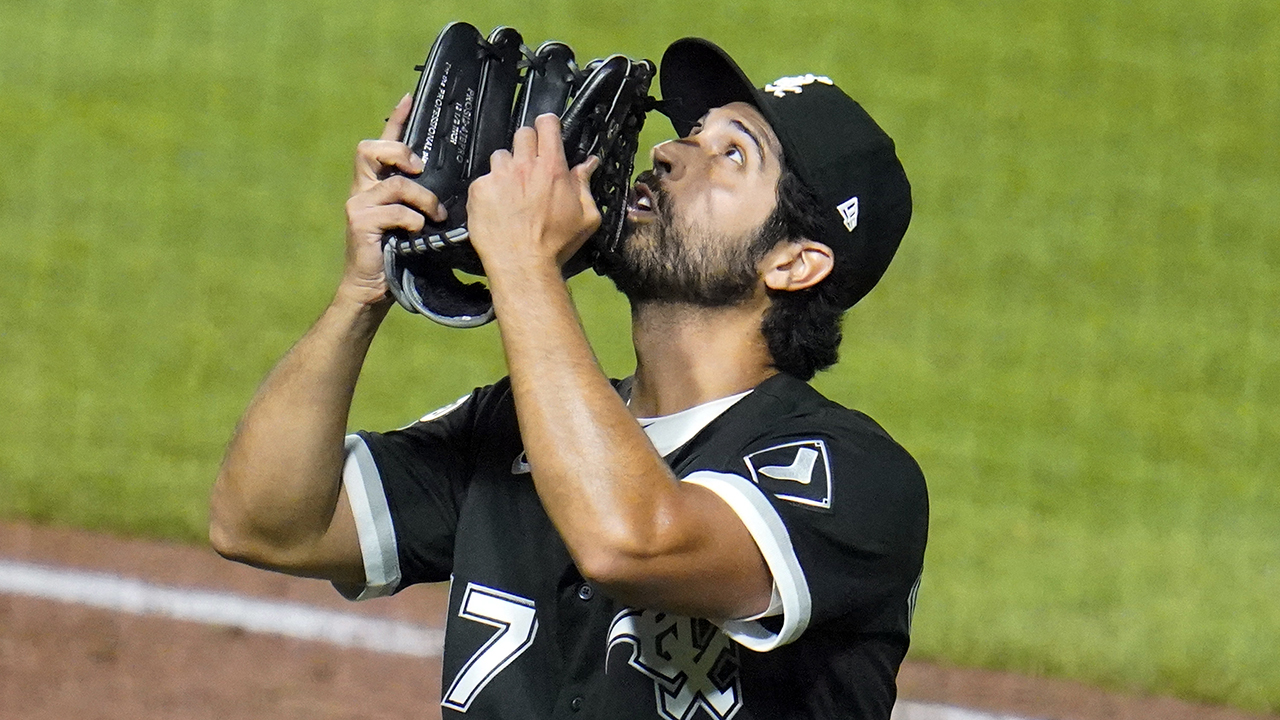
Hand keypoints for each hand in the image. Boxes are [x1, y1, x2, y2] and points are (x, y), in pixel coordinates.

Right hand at [339, 94, 447, 306]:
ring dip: (422, 198)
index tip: (410, 97)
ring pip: (394, 183)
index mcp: (376, 183)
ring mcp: (358, 204)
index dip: (395, 119)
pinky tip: (418, 232)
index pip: (382, 142)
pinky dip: (412, 220)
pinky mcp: (359, 222)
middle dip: (399, 151)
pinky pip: (394, 210)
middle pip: (369, 148)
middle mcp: (362, 188)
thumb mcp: (414, 219)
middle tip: (420, 169)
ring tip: (435, 216)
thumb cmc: (398, 254)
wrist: (373, 288)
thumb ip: (423, 198)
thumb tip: (457, 184)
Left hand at [466, 113, 600, 276]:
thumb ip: (585, 185)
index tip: (547, 130)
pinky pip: (483, 179)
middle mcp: (524, 166)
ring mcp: (499, 176)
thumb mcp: (585, 217)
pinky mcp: (479, 189)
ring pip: (501, 156)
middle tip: (530, 165)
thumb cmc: (555, 244)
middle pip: (522, 134)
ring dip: (507, 168)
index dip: (547, 125)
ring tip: (511, 190)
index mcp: (552, 168)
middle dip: (528, 145)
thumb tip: (588, 164)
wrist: (523, 265)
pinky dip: (489, 189)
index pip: (547, 125)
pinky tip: (497, 206)